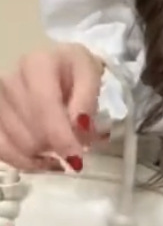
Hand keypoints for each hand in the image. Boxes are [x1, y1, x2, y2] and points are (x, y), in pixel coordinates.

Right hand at [0, 44, 104, 172]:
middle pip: (31, 132)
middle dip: (57, 146)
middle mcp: (9, 81)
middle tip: (77, 145)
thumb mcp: (90, 74)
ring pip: (18, 145)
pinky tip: (43, 160)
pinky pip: (2, 149)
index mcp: (37, 65)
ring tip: (61, 147)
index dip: (61, 137)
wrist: (54, 63)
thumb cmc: (73, 69)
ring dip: (44, 155)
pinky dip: (25, 162)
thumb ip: (87, 99)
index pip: (45, 107)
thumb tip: (79, 127)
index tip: (77, 159)